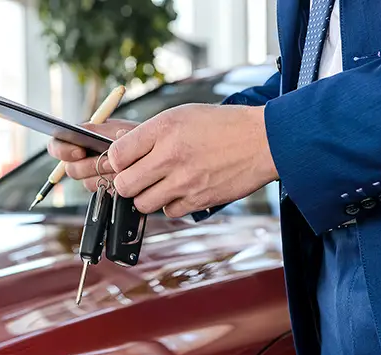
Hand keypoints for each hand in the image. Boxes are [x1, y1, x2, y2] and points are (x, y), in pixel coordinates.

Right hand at [47, 119, 139, 191]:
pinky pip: (100, 192)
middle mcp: (83, 158)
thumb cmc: (137, 136)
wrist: (155, 152)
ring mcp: (93, 175)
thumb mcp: (117, 128)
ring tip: (117, 168)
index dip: (63, 150)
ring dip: (101, 176)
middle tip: (106, 162)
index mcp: (80, 139)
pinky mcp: (103, 188)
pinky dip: (110, 186)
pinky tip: (119, 178)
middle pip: (70, 169)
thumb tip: (85, 131)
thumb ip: (99, 132)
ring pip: (86, 182)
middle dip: (88, 166)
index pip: (57, 145)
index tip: (79, 152)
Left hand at [107, 104, 277, 217]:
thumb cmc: (221, 126)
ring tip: (162, 183)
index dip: (116, 161)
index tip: (125, 161)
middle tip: (138, 177)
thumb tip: (118, 149)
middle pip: (124, 185)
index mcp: (163, 129)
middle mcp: (170, 156)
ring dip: (147, 196)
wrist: (264, 141)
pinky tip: (183, 189)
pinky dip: (172, 204)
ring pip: (143, 204)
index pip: (116, 155)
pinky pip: (169, 212)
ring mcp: (184, 181)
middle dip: (127, 184)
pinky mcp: (198, 200)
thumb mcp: (182, 115)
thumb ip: (148, 134)